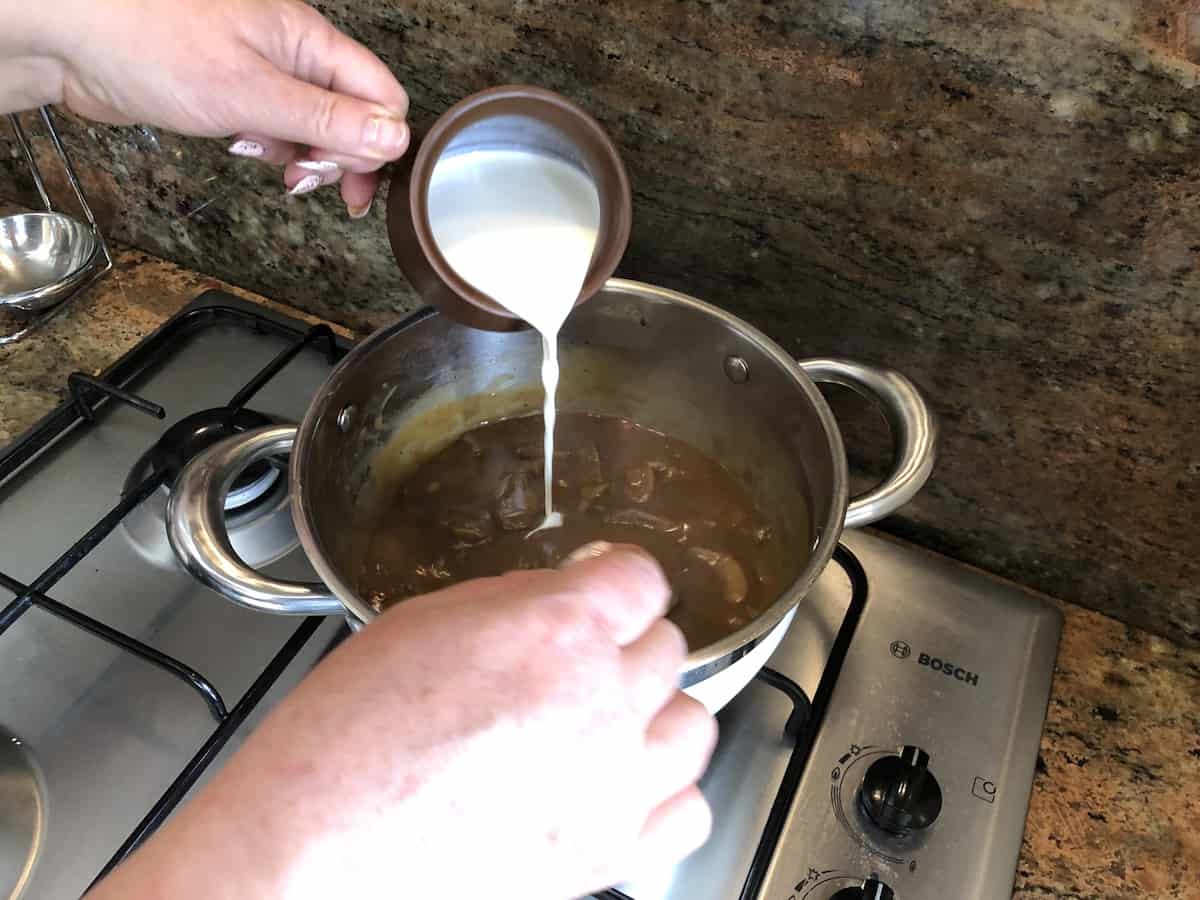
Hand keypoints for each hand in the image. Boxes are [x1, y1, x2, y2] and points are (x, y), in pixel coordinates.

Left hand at [7, 0, 408, 216]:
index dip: (379, 144)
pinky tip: (249, 151)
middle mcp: (292, 52)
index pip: (380, 94)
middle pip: (351, 112)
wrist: (70, 38)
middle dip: (342, 156)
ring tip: (284, 175)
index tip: (357, 183)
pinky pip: (275, 126)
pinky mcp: (230, 90)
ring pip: (313, 124)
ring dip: (306, 157)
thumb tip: (393, 139)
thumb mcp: (252, 94)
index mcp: (308, 39)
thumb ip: (327, 120)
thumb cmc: (150, 44)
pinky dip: (272, 148)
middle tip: (313, 184)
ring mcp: (261, 70)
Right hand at [89, 544, 716, 899]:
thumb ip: (515, 605)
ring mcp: (614, 783)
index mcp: (557, 629)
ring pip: (694, 721)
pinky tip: (624, 784)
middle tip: (582, 659)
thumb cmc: (344, 742)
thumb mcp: (422, 624)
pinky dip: (665, 793)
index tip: (607, 587)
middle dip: (627, 643)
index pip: (642, 578)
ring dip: (658, 712)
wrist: (314, 852)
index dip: (619, 578)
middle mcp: (601, 701)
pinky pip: (687, 808)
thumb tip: (558, 599)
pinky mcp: (609, 853)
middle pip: (668, 646)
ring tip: (612, 718)